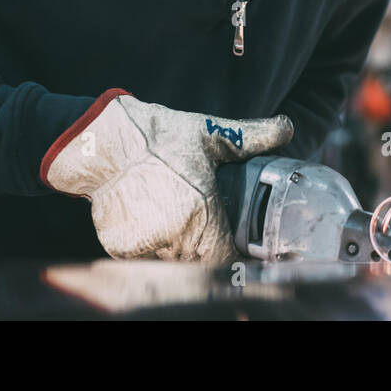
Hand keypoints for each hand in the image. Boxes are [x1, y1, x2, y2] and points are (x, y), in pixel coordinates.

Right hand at [41, 90, 292, 262]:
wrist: (104, 142)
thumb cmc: (159, 136)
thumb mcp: (211, 134)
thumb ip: (253, 137)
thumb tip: (287, 127)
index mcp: (202, 215)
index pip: (227, 260)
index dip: (235, 258)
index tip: (238, 248)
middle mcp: (174, 238)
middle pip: (201, 263)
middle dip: (208, 251)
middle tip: (208, 227)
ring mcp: (145, 246)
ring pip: (173, 262)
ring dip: (180, 249)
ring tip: (178, 219)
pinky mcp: (120, 247)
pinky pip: (145, 258)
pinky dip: (152, 247)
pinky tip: (152, 219)